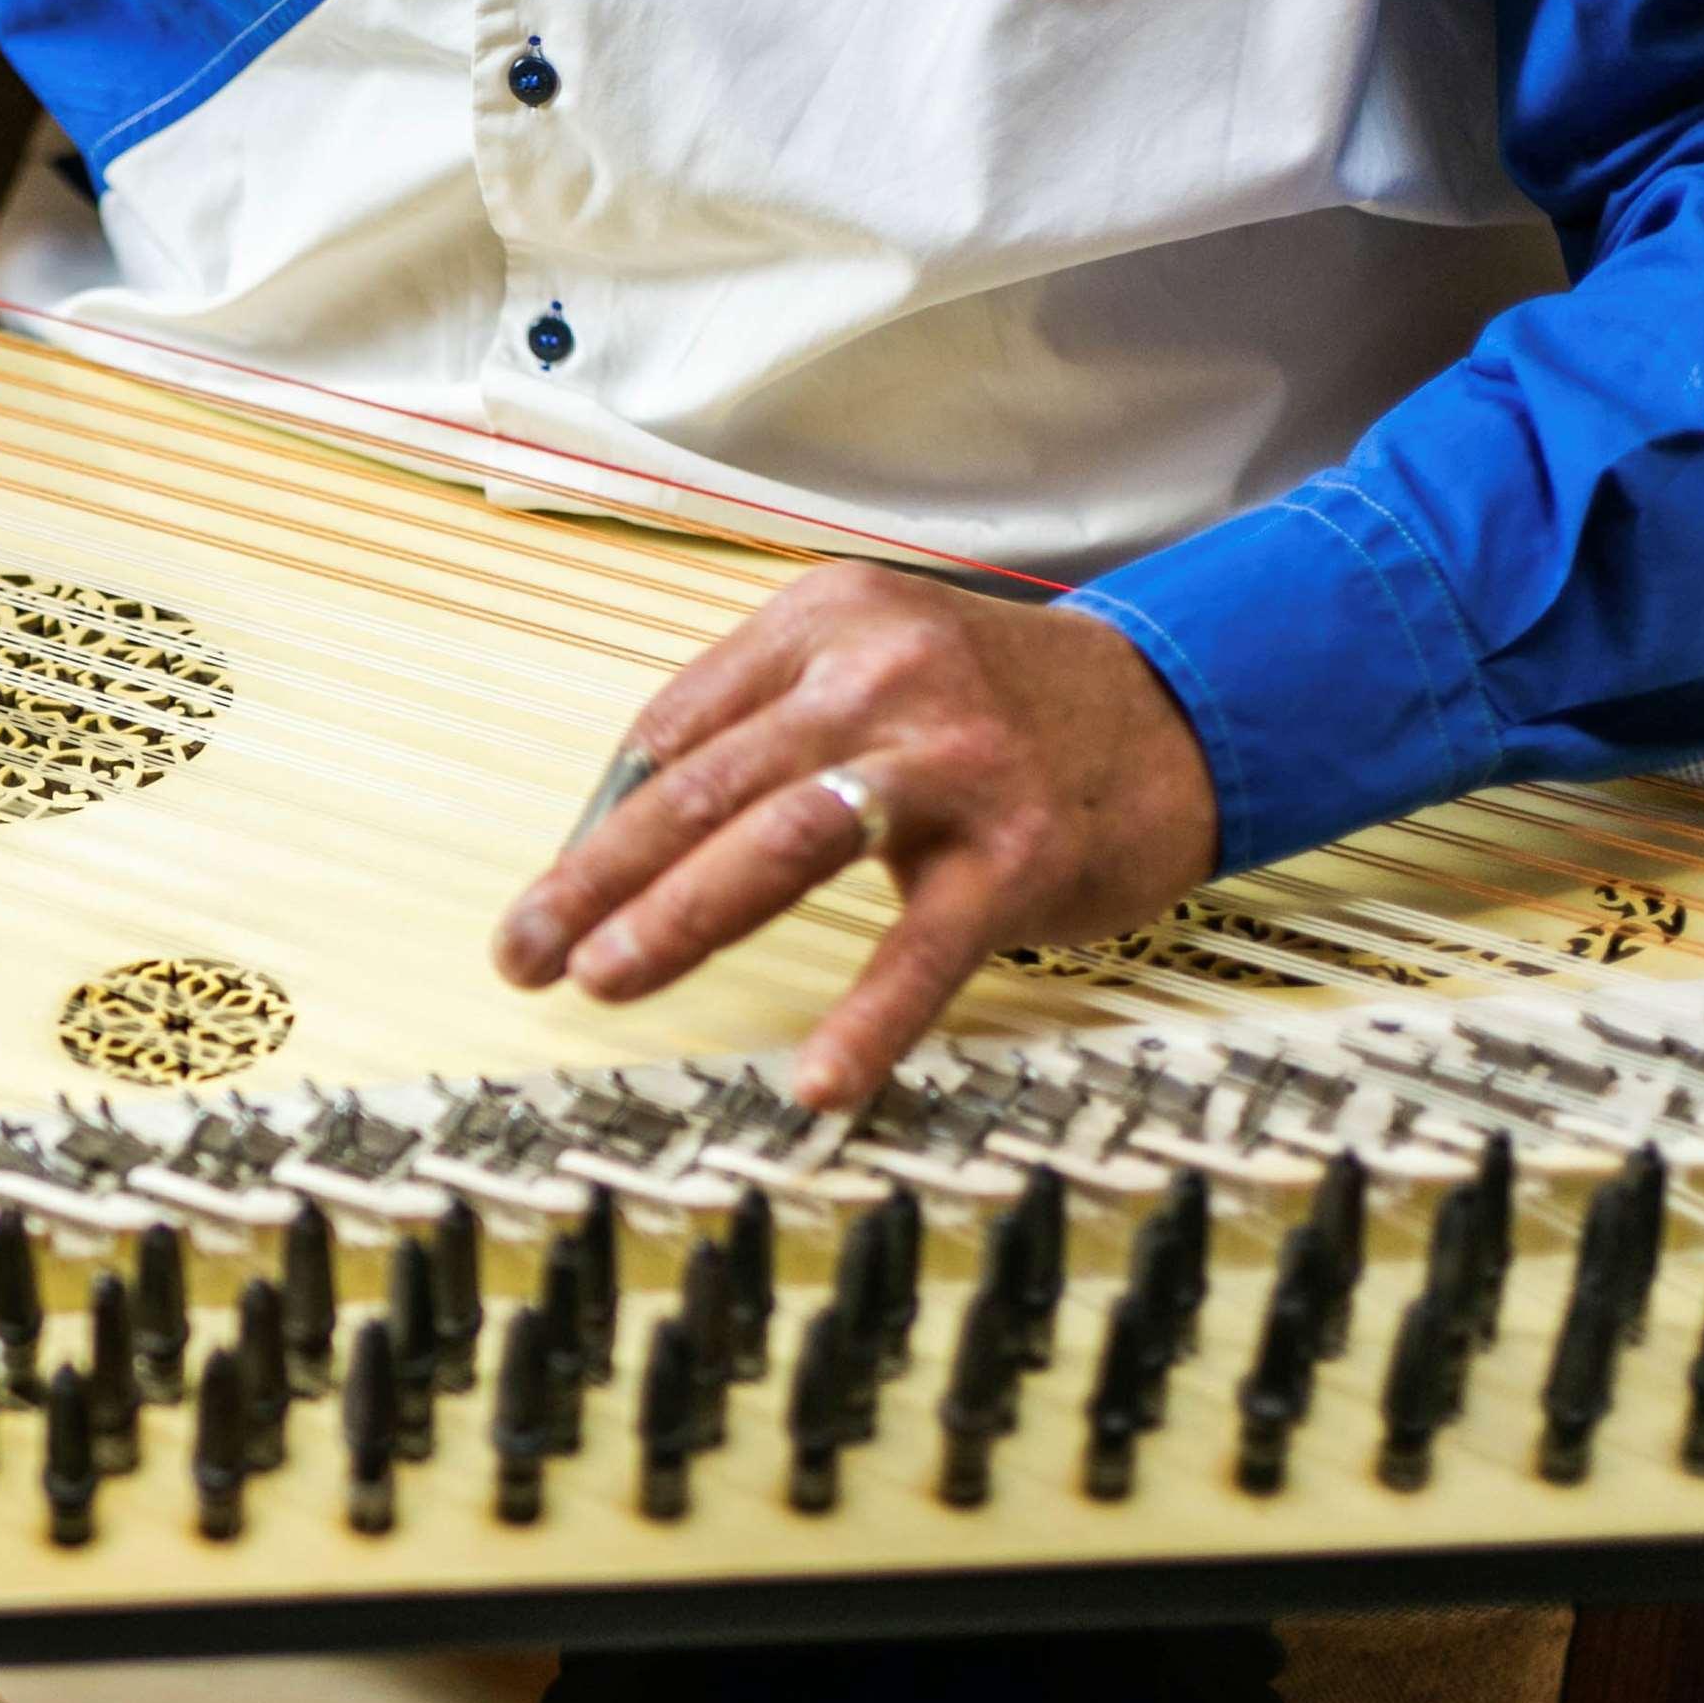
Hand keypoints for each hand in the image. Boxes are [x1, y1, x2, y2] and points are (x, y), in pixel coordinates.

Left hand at [492, 565, 1219, 1109]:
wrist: (1176, 708)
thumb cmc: (989, 710)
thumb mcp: (865, 669)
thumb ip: (749, 727)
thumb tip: (611, 833)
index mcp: (824, 622)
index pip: (674, 729)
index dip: (600, 826)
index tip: (545, 903)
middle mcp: (880, 674)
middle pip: (706, 783)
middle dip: (601, 877)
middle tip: (527, 952)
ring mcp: (952, 760)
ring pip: (787, 839)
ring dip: (683, 915)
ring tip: (608, 980)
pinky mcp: (1018, 848)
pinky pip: (925, 945)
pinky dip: (868, 1017)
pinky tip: (818, 1080)